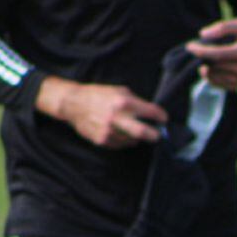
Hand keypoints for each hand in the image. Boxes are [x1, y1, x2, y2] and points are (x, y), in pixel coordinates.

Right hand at [36, 76, 166, 148]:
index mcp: (124, 102)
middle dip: (154, 135)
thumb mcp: (118, 91)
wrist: (73, 104)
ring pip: (133, 141)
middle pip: (144, 133)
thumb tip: (151, 113)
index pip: (151, 112)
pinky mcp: (102, 140)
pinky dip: (124, 141)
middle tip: (156, 135)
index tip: (163, 119)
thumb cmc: (98, 95)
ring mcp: (109, 131)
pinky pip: (121, 145)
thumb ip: (135, 101)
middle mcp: (117, 117)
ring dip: (137, 138)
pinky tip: (120, 133)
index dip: (161, 117)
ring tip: (131, 130)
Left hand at [186, 17, 236, 89]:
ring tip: (208, 57)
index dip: (202, 51)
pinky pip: (215, 83)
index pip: (219, 54)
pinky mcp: (235, 87)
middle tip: (197, 49)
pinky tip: (210, 67)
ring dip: (205, 65)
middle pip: (214, 65)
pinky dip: (209, 75)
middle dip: (202, 57)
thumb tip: (202, 35)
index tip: (190, 46)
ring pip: (213, 75)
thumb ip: (223, 27)